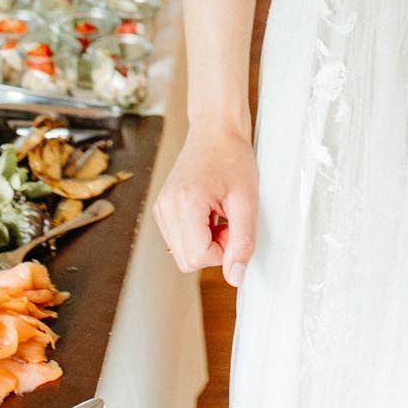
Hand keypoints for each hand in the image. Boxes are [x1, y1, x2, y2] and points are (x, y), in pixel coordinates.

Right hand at [152, 126, 257, 286]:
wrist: (216, 130)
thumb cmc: (233, 158)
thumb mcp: (247, 201)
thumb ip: (242, 243)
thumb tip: (235, 277)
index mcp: (184, 204)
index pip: (198, 259)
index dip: (223, 251)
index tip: (233, 226)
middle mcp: (165, 207)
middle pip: (187, 261)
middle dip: (213, 250)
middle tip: (228, 221)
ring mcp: (160, 208)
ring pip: (182, 253)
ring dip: (205, 242)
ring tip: (218, 214)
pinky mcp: (162, 208)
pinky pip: (179, 240)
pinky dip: (196, 234)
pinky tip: (208, 212)